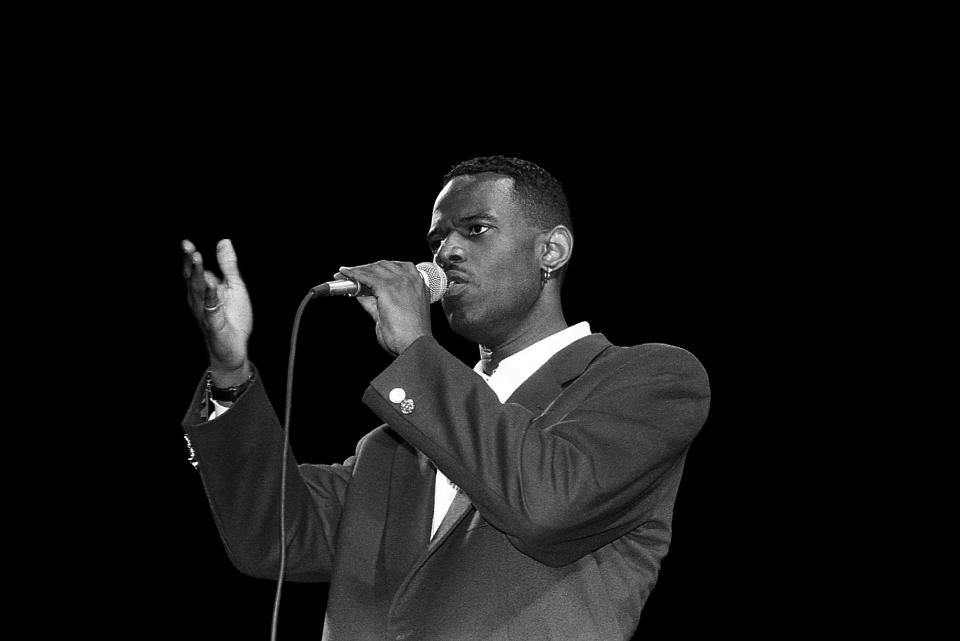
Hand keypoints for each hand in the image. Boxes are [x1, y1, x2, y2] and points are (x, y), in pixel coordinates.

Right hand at [182, 238, 252, 384]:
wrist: (234, 349)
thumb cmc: (232, 318)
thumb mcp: (234, 286)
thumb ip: (228, 266)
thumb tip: (224, 241)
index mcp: (203, 290)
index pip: (193, 271)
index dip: (189, 257)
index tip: (186, 243)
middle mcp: (199, 300)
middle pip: (193, 279)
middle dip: (190, 263)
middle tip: (188, 247)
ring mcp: (205, 312)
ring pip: (199, 292)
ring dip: (198, 276)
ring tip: (197, 259)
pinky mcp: (215, 324)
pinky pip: (212, 310)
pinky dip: (212, 297)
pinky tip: (213, 285)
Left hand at [336, 261, 431, 356]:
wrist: (415, 345)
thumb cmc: (409, 336)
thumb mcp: (391, 314)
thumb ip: (375, 301)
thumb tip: (360, 293)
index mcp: (417, 285)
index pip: (394, 268)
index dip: (376, 269)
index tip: (365, 272)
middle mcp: (411, 279)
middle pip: (383, 265)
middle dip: (365, 268)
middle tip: (349, 274)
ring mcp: (400, 282)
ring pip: (373, 269)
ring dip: (357, 270)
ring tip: (343, 275)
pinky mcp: (388, 288)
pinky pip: (366, 277)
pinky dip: (353, 274)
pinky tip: (344, 274)